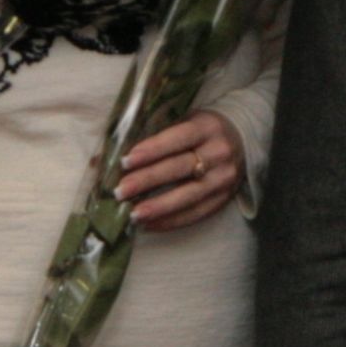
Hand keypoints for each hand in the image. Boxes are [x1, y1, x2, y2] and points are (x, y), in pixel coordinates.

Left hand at [116, 112, 244, 232]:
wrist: (242, 139)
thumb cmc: (201, 129)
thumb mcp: (184, 121)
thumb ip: (152, 136)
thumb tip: (103, 159)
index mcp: (207, 127)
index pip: (178, 138)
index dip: (152, 150)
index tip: (126, 162)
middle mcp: (219, 152)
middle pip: (180, 168)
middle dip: (148, 181)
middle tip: (120, 192)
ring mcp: (224, 178)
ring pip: (189, 195)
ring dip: (159, 207)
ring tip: (133, 214)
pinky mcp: (225, 198)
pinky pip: (197, 213)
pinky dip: (172, 221)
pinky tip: (150, 224)